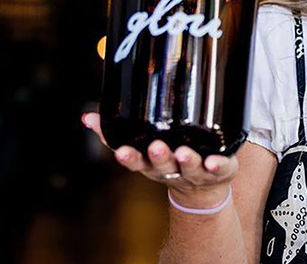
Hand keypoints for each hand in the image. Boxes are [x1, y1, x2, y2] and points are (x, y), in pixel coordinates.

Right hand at [82, 112, 236, 207]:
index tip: (121, 151)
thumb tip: (87, 117)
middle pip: (163, 165)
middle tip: (156, 147)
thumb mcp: (141, 151)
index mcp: (152, 165)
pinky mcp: (219, 170)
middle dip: (159, 157)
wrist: (203, 189)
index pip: (137, 162)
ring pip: (190, 167)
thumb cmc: (168, 161)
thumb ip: (114, 134)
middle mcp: (172, 170)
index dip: (129, 158)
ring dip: (187, 160)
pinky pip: (219, 168)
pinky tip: (214, 161)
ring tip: (183, 152)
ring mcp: (196, 172)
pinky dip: (216, 165)